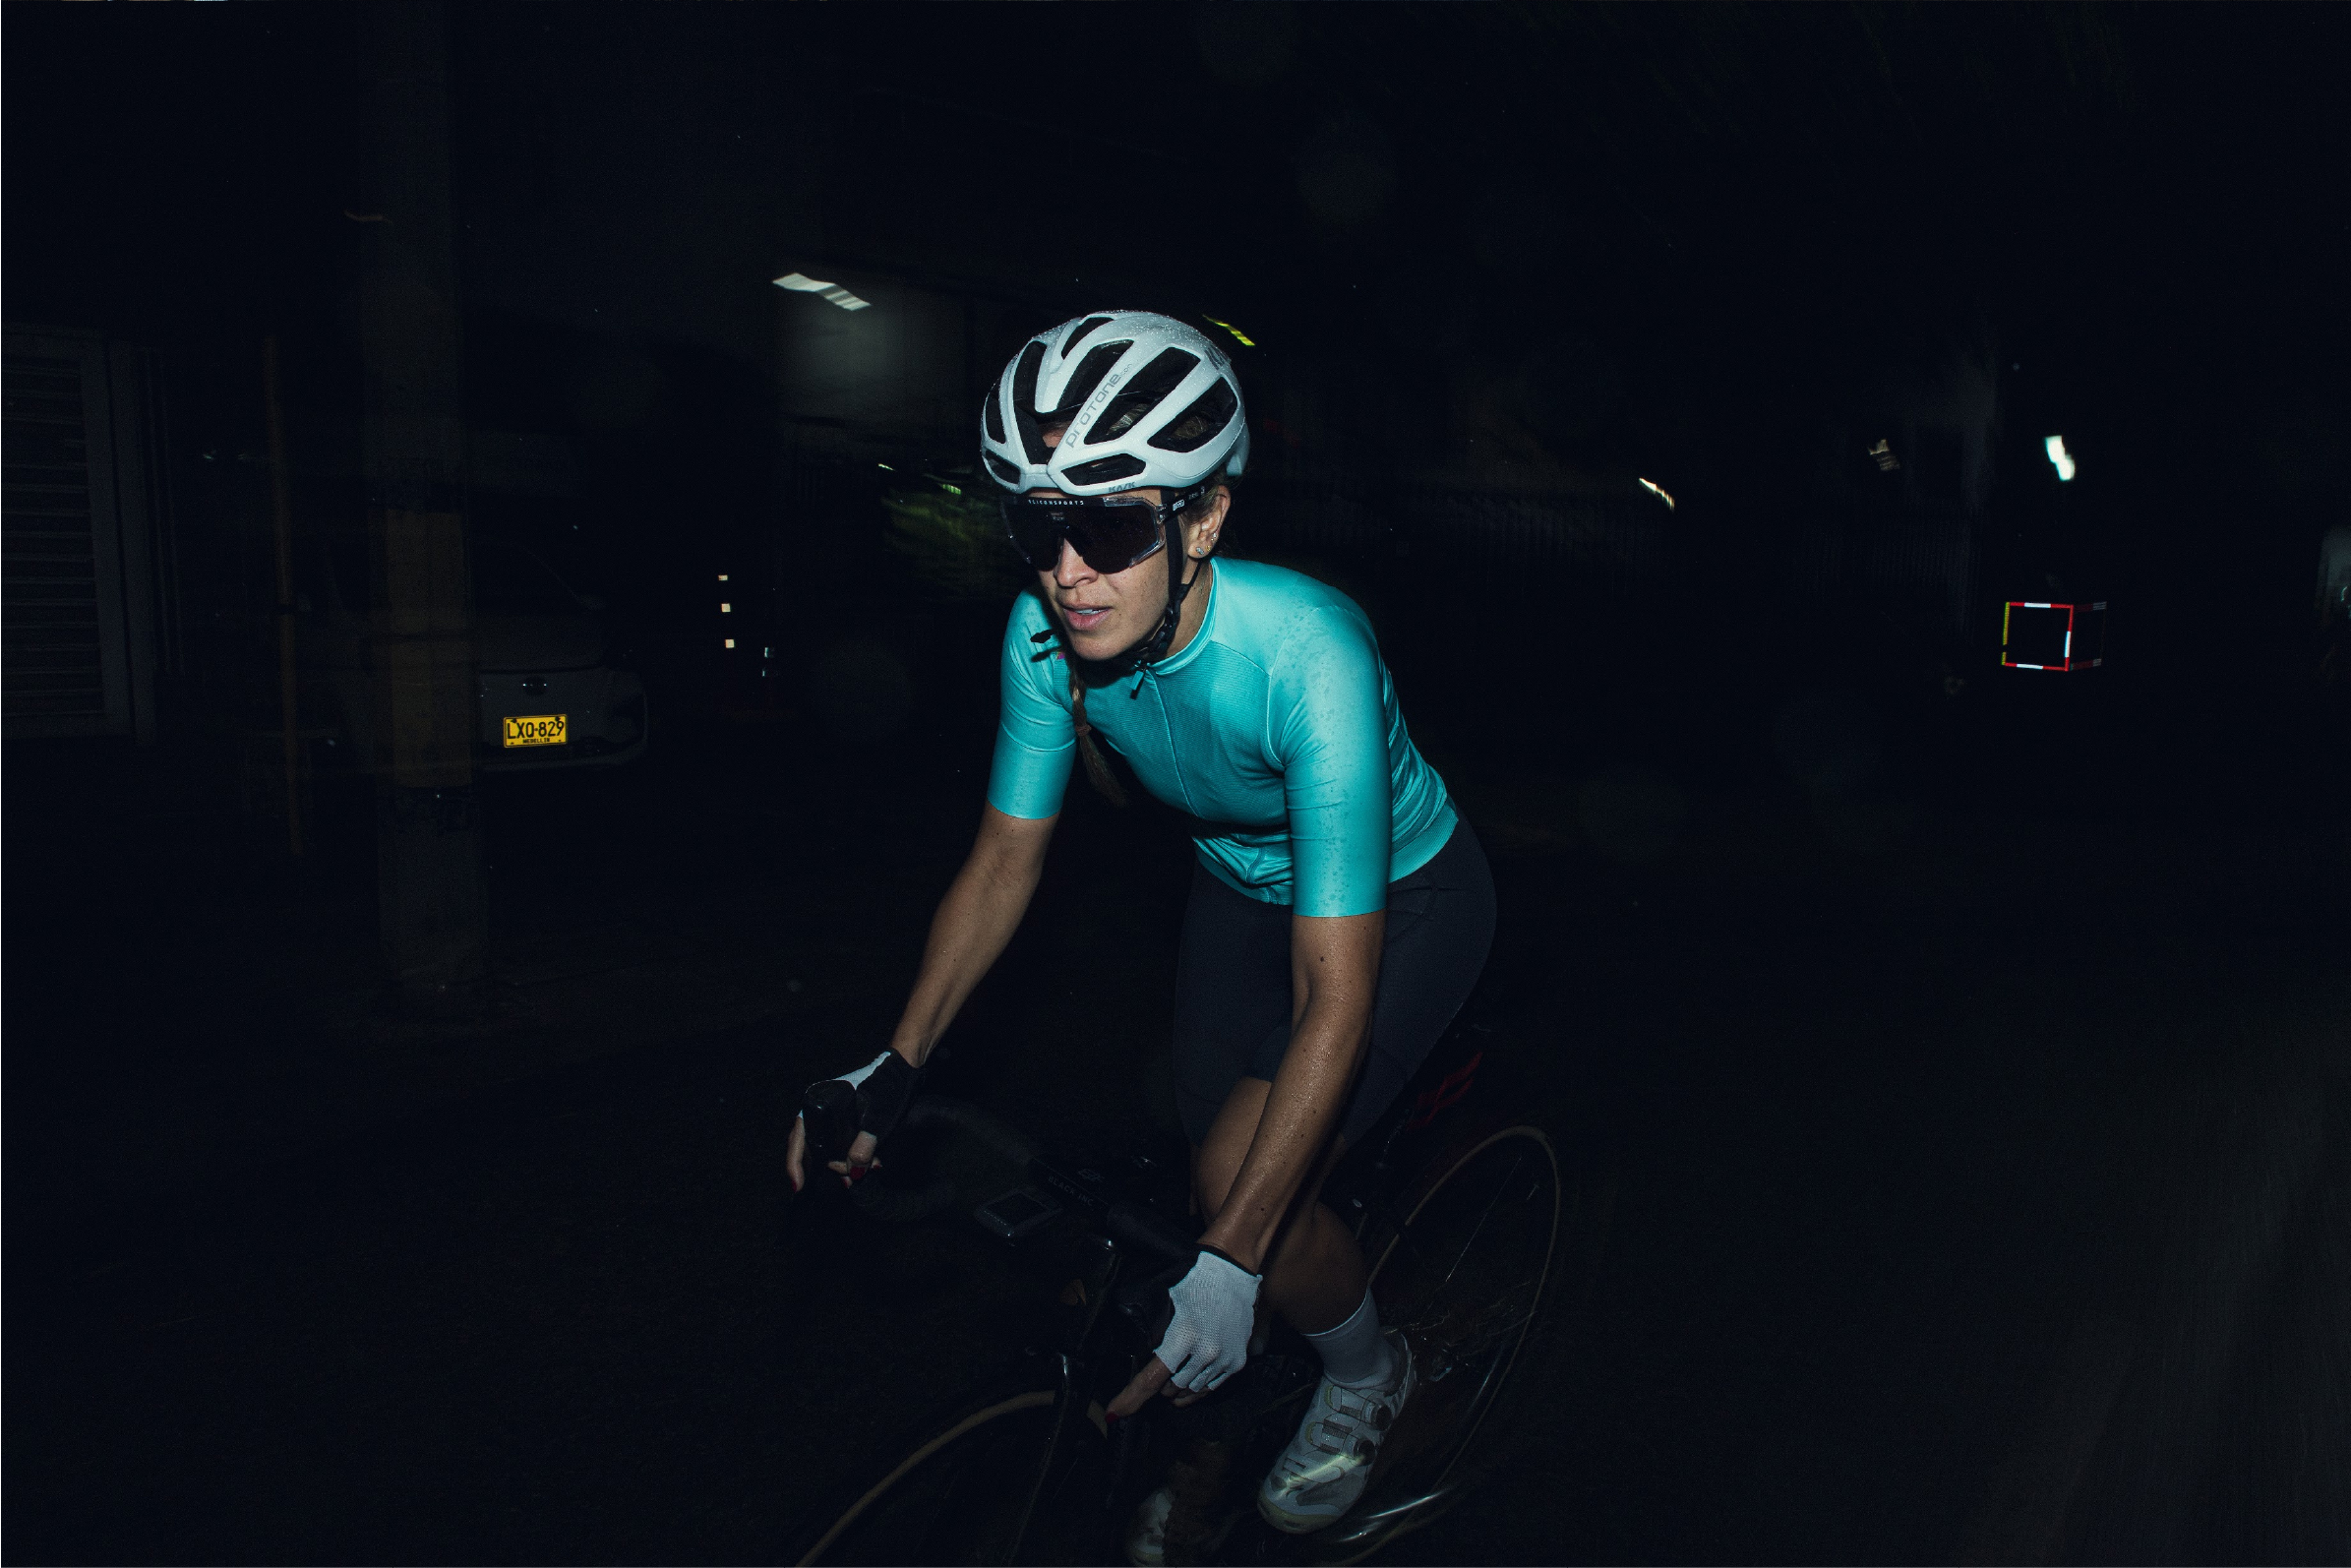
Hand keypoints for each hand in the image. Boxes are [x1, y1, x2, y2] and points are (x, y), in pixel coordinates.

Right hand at [788, 1049, 916, 1194]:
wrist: (904, 1067)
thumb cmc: (888, 1085)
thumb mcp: (877, 1118)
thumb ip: (864, 1146)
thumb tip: (854, 1173)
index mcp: (819, 1103)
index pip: (797, 1139)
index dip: (794, 1165)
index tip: (798, 1187)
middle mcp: (820, 1109)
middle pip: (812, 1148)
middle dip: (830, 1168)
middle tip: (850, 1180)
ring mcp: (832, 1114)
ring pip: (828, 1148)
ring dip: (844, 1164)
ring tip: (863, 1173)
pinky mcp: (845, 1120)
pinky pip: (841, 1144)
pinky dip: (851, 1156)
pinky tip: (866, 1164)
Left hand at [1108, 1249, 1259, 1417]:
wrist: (1233, 1270)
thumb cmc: (1195, 1280)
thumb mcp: (1167, 1301)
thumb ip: (1155, 1332)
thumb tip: (1142, 1356)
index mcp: (1185, 1336)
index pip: (1152, 1379)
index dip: (1131, 1398)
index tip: (1115, 1412)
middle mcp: (1206, 1352)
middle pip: (1171, 1388)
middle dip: (1159, 1385)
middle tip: (1154, 1374)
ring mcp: (1224, 1359)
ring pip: (1191, 1391)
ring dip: (1177, 1389)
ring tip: (1170, 1382)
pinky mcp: (1237, 1361)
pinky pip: (1211, 1387)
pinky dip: (1197, 1388)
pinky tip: (1188, 1384)